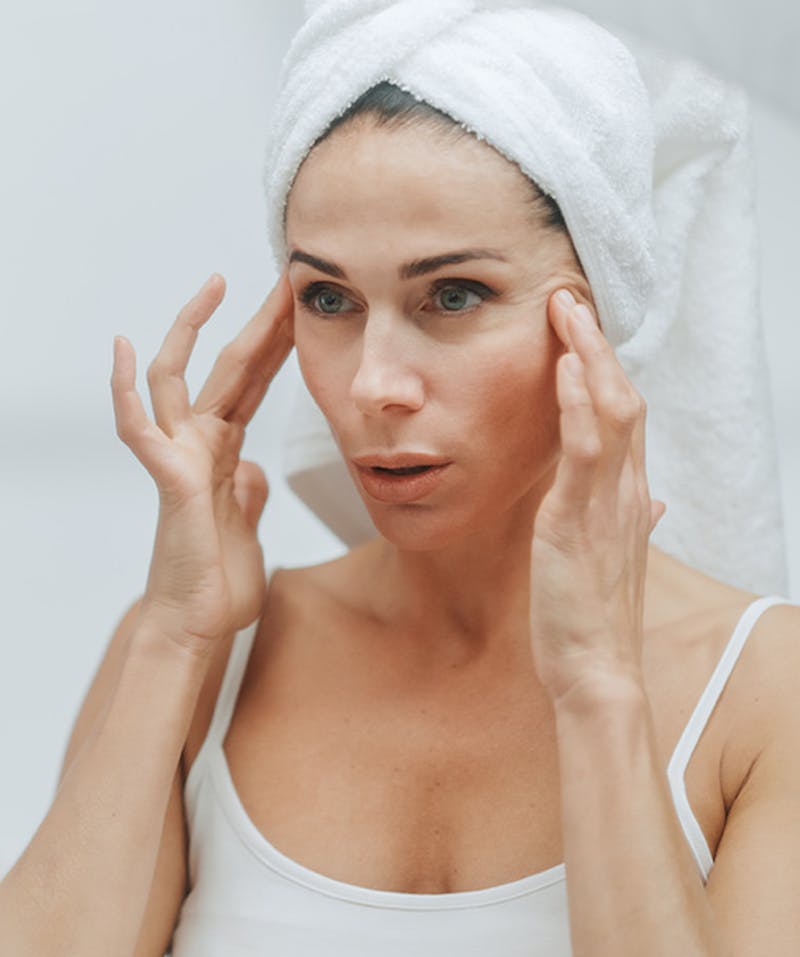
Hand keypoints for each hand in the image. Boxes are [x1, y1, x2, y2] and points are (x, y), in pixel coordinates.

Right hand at [111, 272, 293, 652]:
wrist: (199, 624)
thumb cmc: (219, 580)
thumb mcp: (248, 524)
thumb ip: (248, 491)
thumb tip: (251, 469)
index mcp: (225, 451)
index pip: (255, 384)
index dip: (277, 345)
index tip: (301, 310)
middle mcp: (199, 445)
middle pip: (229, 369)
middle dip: (258, 323)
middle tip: (284, 281)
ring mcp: (179, 457)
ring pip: (177, 378)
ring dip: (193, 330)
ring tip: (215, 286)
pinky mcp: (167, 479)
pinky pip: (139, 426)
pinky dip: (125, 388)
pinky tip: (126, 348)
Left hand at [528, 289, 665, 700]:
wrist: (598, 671)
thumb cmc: (595, 616)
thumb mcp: (616, 559)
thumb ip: (632, 520)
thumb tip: (650, 500)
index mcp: (630, 498)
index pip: (626, 417)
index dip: (607, 369)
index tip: (582, 331)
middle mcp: (627, 491)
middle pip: (626, 398)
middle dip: (599, 345)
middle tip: (571, 299)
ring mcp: (608, 502)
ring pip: (614, 410)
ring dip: (589, 355)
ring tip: (566, 309)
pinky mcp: (580, 519)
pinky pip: (586, 449)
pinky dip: (578, 404)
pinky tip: (563, 368)